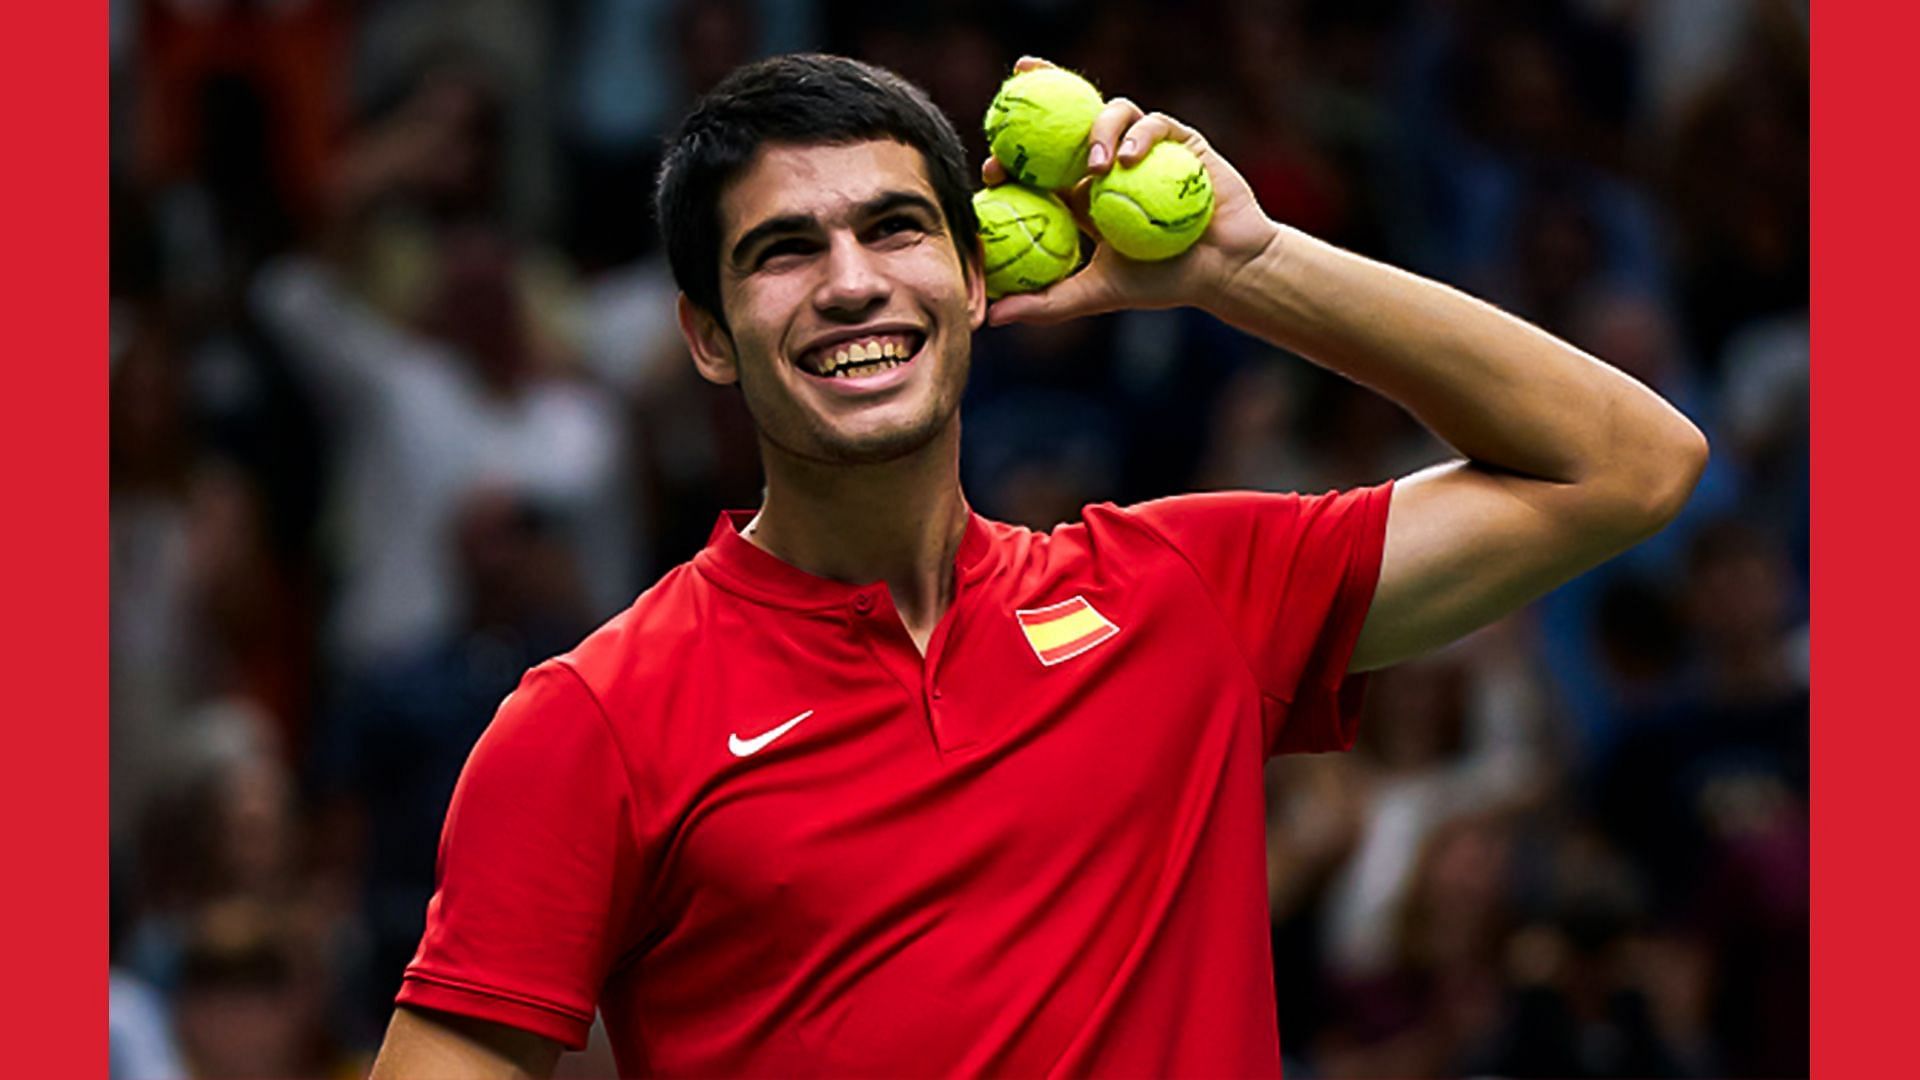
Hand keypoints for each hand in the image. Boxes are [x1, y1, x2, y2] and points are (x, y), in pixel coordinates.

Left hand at [981, 57, 1277, 325]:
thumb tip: (992, 317)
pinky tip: (1129, 158)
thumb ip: (1046, 303)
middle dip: (1040, 107)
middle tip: (1019, 126)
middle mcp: (1110, 164)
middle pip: (1068, 122)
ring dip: (1097, 132)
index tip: (991, 170)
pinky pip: (1154, 123)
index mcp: (1084, 194)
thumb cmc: (1163, 283)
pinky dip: (1140, 136)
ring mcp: (1145, 147)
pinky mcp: (1179, 140)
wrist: (1224, 270)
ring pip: (1110, 114)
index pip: (1040, 166)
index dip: (1012, 159)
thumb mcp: (1096, 294)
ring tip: (1096, 167)